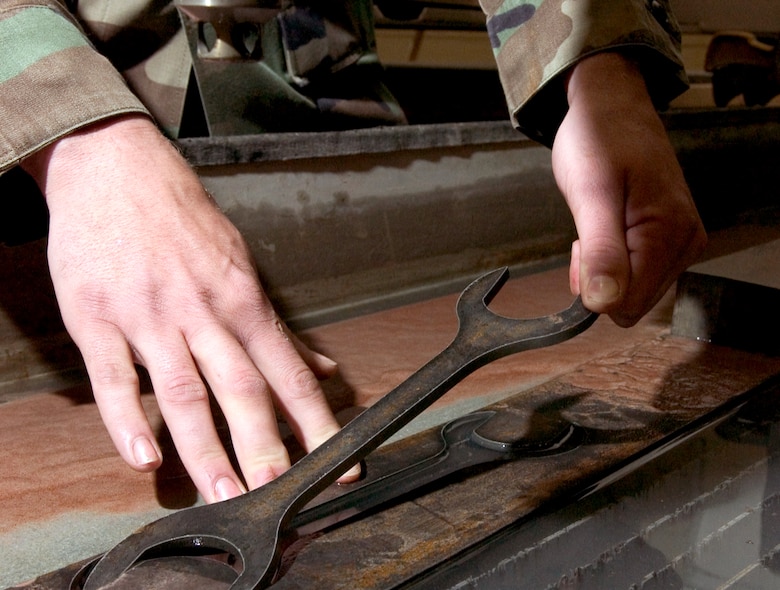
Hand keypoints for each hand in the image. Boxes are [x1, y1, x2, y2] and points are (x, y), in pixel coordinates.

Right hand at [22, 115, 356, 501]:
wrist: (117, 167)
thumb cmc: (184, 220)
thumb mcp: (242, 264)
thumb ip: (279, 327)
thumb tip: (324, 367)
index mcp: (242, 299)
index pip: (288, 371)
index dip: (316, 420)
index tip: (339, 460)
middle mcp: (202, 311)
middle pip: (241, 387)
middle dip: (264, 443)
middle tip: (279, 491)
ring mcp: (149, 317)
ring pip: (183, 391)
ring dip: (204, 448)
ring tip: (223, 492)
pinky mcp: (98, 319)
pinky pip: (113, 378)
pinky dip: (128, 420)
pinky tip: (144, 457)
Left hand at [552, 52, 706, 325]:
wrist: (611, 107)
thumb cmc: (599, 140)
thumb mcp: (591, 194)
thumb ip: (602, 251)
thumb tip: (605, 304)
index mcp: (670, 234)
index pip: (627, 305)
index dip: (594, 286)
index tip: (582, 245)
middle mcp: (686, 244)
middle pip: (632, 303)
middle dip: (600, 278)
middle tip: (588, 231)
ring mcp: (681, 242)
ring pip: (633, 290)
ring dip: (605, 268)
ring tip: (598, 223)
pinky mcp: (671, 238)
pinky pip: (638, 273)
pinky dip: (614, 260)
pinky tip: (609, 228)